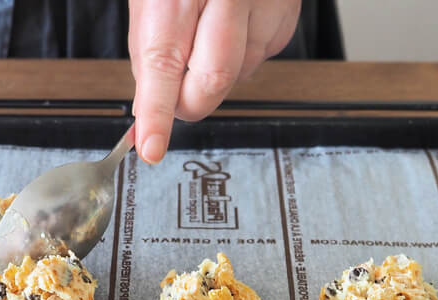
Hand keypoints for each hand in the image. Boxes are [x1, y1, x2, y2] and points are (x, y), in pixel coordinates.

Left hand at [129, 0, 300, 163]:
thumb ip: (150, 44)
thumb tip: (150, 102)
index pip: (164, 59)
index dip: (157, 111)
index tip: (151, 147)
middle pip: (212, 81)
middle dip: (189, 102)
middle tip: (174, 96)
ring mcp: (266, 2)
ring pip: (238, 75)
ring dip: (215, 73)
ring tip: (207, 30)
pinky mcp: (287, 16)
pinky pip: (261, 59)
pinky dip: (241, 55)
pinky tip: (234, 24)